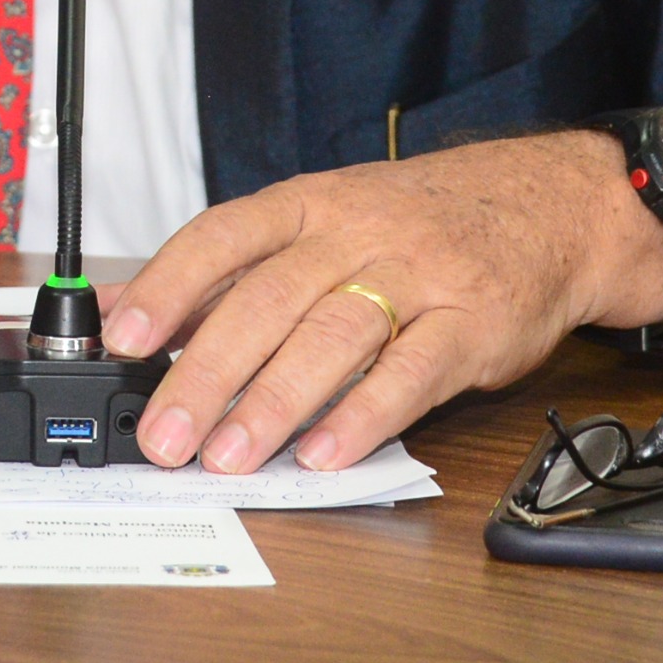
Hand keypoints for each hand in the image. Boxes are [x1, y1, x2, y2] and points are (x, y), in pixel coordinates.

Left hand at [104, 131, 662, 475]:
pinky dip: (364, 417)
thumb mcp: (319, 221)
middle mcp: (358, 235)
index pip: (226, 236)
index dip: (171, 285)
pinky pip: (412, 373)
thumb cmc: (415, 223)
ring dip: (274, 403)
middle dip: (208, 373)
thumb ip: (223, 271)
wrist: (546, 207)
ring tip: (227, 457)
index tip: (125, 339)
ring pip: (334, 337)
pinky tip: (324, 454)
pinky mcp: (473, 326)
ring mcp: (419, 277)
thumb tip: (116, 308)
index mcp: (311, 205)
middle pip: (270, 300)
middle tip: (165, 437)